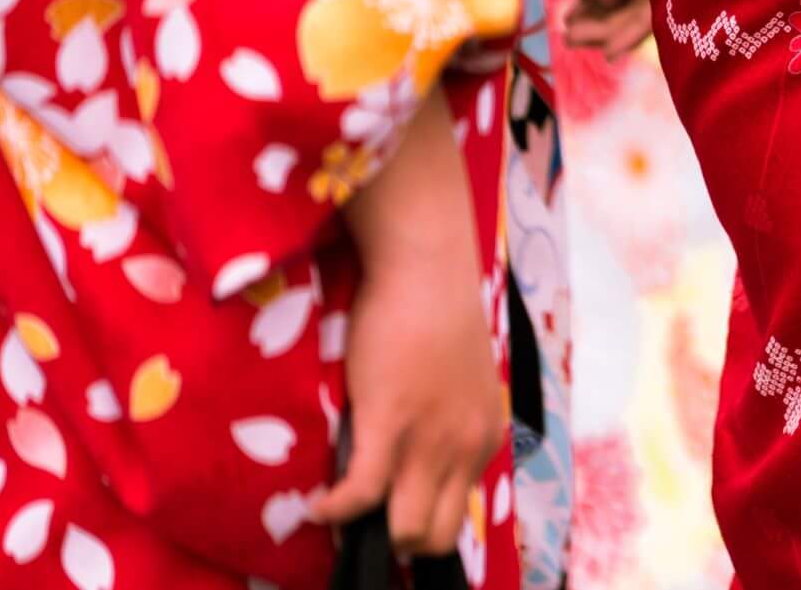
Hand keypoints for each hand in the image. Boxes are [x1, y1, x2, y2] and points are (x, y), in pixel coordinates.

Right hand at [308, 93, 505, 557]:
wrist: (426, 262)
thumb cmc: (433, 310)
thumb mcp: (453, 379)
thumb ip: (441, 420)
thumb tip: (409, 453)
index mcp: (484, 433)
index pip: (457, 513)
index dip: (420, 522)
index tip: (388, 517)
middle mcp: (467, 444)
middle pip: (438, 534)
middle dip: (398, 539)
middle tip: (361, 524)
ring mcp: (433, 437)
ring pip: (408, 528)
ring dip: (368, 530)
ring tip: (336, 514)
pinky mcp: (392, 421)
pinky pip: (361, 495)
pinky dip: (335, 510)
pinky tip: (316, 506)